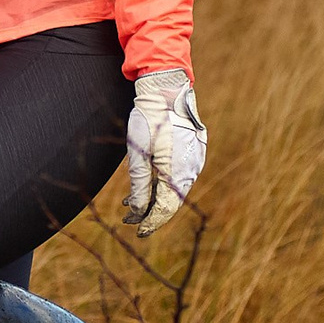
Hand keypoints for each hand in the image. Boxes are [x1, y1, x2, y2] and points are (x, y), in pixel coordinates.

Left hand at [124, 68, 205, 234]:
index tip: (138, 231)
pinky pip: (178, 175)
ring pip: (174, 189)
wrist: (167, 91)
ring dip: (154, 197)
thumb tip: (138, 211)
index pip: (166, 208)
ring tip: (130, 204)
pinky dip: (162, 183)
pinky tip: (146, 185)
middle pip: (171, 201)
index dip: (152, 222)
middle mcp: (191, 170)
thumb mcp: (138, 154)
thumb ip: (140, 185)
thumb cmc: (149, 119)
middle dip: (150, 212)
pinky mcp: (192, 153)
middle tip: (129, 220)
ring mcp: (193, 161)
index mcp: (178, 173)